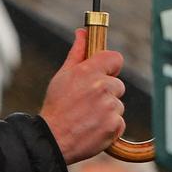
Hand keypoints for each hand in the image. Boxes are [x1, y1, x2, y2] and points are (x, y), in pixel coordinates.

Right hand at [39, 28, 125, 163]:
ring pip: (117, 104)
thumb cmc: (56, 106)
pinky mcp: (115, 125)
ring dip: (107, 110)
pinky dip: (110, 126)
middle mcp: (102, 87)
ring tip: (87, 116)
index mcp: (89, 71)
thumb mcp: (63, 76)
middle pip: (117, 84)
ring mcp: (110, 107)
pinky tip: (93, 127)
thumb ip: (77, 53)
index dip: (110, 66)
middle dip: (106, 92)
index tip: (104, 73)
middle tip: (87, 102)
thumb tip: (82, 32)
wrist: (52, 139)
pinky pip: (119, 121)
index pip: (116, 58)